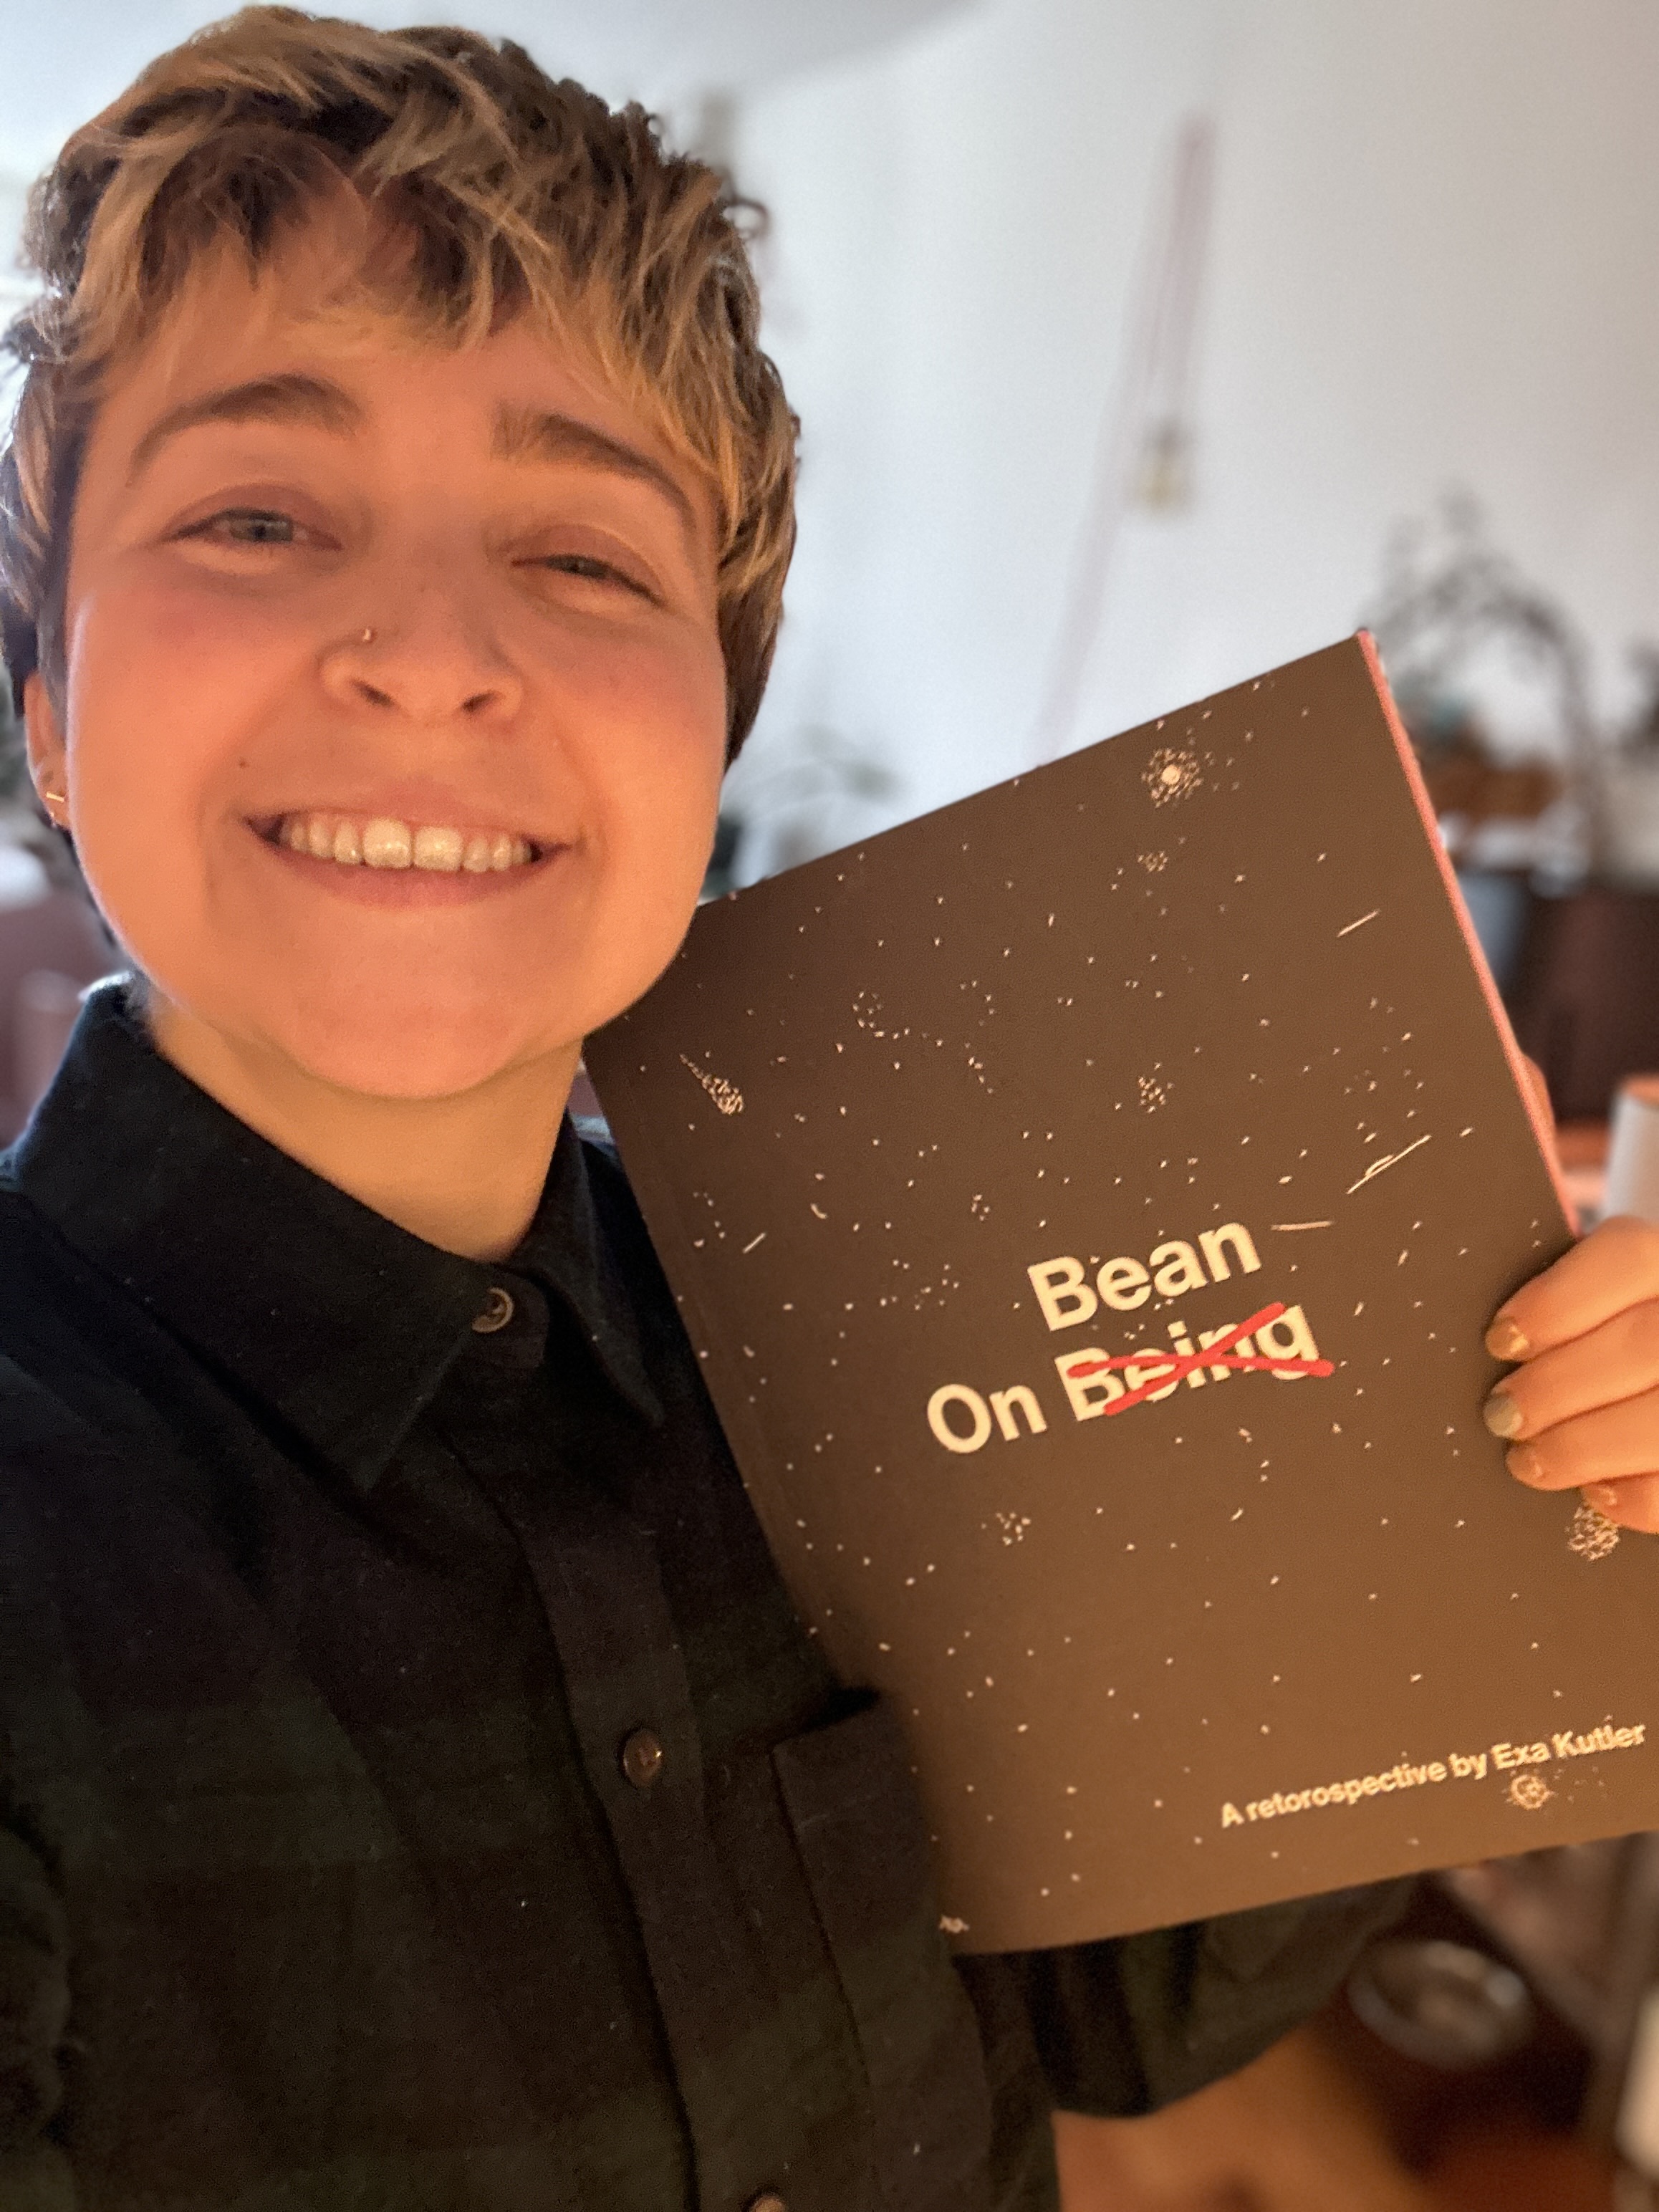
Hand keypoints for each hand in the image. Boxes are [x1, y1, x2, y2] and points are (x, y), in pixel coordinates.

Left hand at [1482, 1213, 1658, 1529]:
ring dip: (1581, 1446)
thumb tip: (1496, 1346)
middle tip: (1502, 1414)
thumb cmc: (1601, 1347)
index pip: (1628, 1257)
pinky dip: (1631, 1496)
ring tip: (1529, 1459)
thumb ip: (1561, 1311)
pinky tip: (1595, 1491)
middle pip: (1643, 1345)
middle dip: (1556, 1387)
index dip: (1556, 1302)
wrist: (1646, 1387)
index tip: (1500, 1341)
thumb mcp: (1595, 1309)